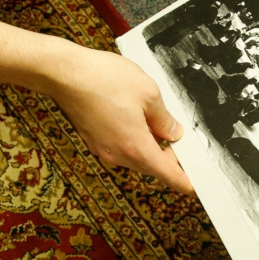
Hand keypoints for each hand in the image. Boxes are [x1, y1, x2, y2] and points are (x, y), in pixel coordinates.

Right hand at [47, 48, 193, 193]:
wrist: (64, 73)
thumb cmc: (102, 79)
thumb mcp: (148, 93)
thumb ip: (164, 118)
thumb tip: (173, 133)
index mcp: (135, 147)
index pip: (167, 175)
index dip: (184, 182)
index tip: (194, 187)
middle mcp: (118, 154)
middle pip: (152, 167)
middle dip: (168, 158)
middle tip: (180, 141)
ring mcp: (103, 149)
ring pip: (136, 157)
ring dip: (150, 147)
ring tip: (156, 122)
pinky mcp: (94, 140)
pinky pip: (121, 148)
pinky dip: (133, 141)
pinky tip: (136, 119)